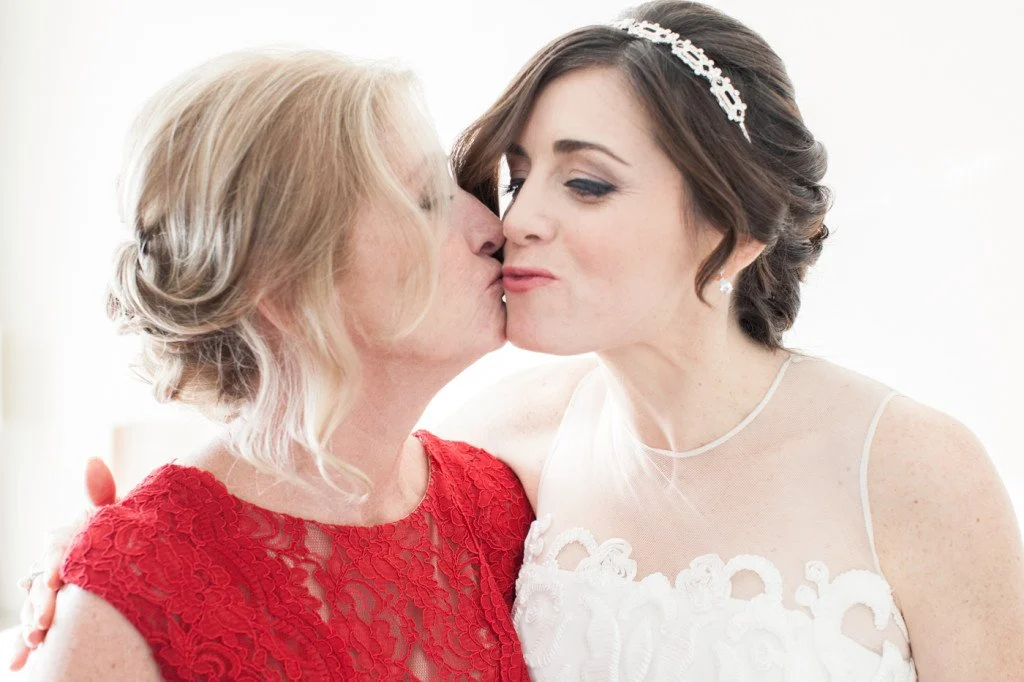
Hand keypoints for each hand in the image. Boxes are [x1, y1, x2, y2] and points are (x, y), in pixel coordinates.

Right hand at [8, 458, 116, 670]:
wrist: (132, 555)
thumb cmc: (122, 533)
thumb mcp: (116, 515)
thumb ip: (102, 493)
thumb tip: (91, 460)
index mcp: (69, 541)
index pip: (56, 551)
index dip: (54, 565)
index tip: (54, 581)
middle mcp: (56, 565)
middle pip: (41, 584)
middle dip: (40, 604)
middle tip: (44, 623)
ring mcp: (53, 591)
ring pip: (34, 608)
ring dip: (31, 626)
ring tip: (37, 643)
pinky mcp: (56, 613)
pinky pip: (37, 630)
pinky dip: (27, 647)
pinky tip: (21, 664)